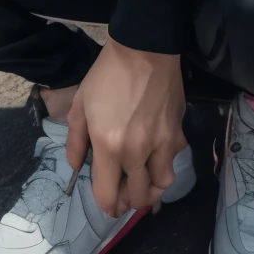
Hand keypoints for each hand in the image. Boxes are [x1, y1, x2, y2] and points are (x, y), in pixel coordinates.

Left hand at [65, 38, 185, 217]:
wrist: (144, 48)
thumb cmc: (107, 74)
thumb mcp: (81, 104)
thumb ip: (75, 141)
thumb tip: (77, 167)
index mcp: (109, 146)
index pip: (108, 196)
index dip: (106, 205)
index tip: (106, 203)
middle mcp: (137, 152)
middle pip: (138, 197)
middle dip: (128, 201)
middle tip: (123, 192)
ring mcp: (162, 143)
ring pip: (162, 185)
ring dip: (151, 188)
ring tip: (143, 179)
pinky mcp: (178, 131)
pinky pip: (173, 160)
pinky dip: (165, 163)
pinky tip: (156, 153)